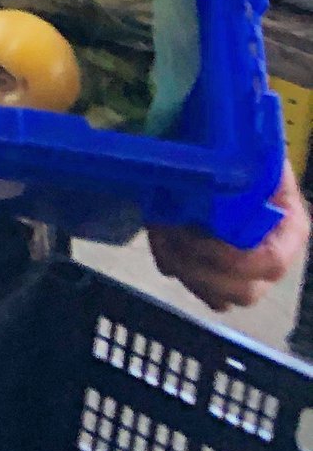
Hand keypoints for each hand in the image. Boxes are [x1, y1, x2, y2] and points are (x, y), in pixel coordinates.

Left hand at [147, 161, 308, 312]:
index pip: (272, 261)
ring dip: (183, 270)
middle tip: (169, 236)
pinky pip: (197, 288)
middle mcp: (272, 258)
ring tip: (162, 233)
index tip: (194, 236)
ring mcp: (246, 272)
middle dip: (199, 270)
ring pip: (218, 297)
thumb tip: (230, 163)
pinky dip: (173, 266)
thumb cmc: (244, 154)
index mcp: (290, 228)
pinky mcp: (218, 272)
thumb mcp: (253, 152)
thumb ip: (249, 161)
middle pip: (245, 291)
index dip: (232, 258)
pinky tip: (161, 238)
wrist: (227, 157)